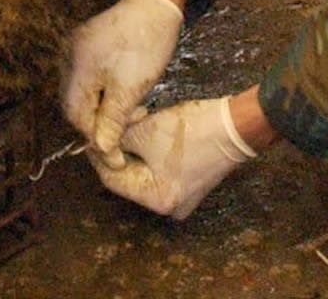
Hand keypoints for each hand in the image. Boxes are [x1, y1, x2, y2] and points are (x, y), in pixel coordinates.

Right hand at [61, 0, 182, 167]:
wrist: (156, 4)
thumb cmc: (146, 45)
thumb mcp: (131, 89)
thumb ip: (112, 121)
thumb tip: (101, 150)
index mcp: (76, 69)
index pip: (76, 116)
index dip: (96, 139)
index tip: (118, 155)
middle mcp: (68, 59)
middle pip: (77, 105)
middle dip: (101, 124)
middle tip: (128, 130)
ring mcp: (76, 50)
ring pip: (84, 93)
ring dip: (105, 109)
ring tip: (133, 111)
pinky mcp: (86, 45)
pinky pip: (89, 78)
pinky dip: (105, 92)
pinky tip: (125, 93)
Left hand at [92, 96, 257, 219]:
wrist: (236, 124)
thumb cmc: (192, 130)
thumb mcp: (145, 132)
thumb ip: (116, 140)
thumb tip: (97, 140)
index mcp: (157, 200)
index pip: (113, 178)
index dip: (99, 153)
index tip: (91, 132)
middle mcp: (168, 206)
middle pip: (128, 175)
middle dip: (120, 147)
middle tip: (117, 121)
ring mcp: (180, 197)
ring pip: (141, 169)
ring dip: (134, 145)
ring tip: (137, 119)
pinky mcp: (187, 184)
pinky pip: (157, 168)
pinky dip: (150, 150)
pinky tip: (150, 128)